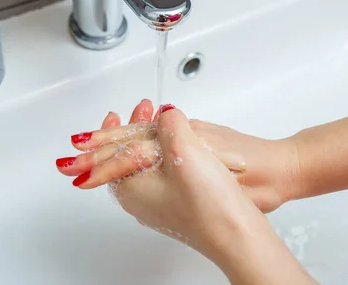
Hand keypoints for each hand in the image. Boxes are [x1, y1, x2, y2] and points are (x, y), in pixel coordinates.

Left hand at [70, 107, 315, 283]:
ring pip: (147, 164)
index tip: (113, 114)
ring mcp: (160, 204)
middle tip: (144, 110)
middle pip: (126, 157)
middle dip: (135, 130)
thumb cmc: (208, 205)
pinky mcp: (180, 205)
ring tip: (166, 122)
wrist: (238, 236)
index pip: (109, 153)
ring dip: (154, 139)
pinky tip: (183, 146)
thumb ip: (169, 123)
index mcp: (130, 187)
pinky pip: (164, 173)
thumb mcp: (183, 149)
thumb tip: (167, 114)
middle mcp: (140, 198)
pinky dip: (168, 154)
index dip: (110, 130)